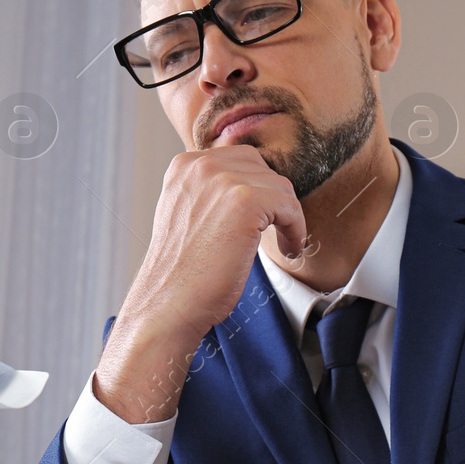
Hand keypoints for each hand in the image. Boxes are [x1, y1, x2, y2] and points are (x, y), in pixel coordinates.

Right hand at [94, 145, 306, 423]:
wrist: (168, 304)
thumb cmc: (181, 272)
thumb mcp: (189, 215)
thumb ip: (211, 193)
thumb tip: (252, 188)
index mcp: (184, 165)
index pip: (239, 159)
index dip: (257, 189)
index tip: (263, 218)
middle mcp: (200, 165)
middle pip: (262, 167)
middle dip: (273, 198)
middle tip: (276, 229)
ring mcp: (222, 179)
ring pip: (280, 186)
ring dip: (288, 216)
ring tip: (283, 243)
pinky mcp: (246, 201)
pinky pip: (290, 205)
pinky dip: (296, 229)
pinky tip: (288, 249)